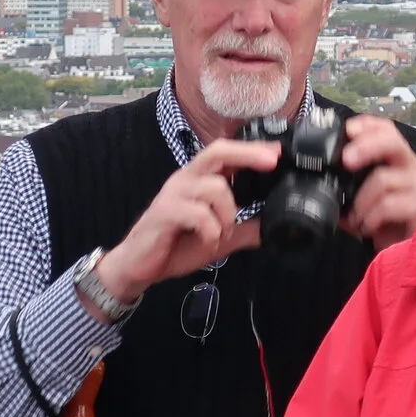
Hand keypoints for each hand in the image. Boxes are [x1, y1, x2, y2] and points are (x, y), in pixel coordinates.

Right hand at [93, 139, 280, 304]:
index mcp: (198, 180)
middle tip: (271, 162)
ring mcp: (174, 194)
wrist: (138, 266)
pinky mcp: (165, 212)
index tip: (277, 152)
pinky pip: (198, 213)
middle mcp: (185, 180)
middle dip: (247, 154)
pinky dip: (211, 230)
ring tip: (223, 233)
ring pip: (214, 187)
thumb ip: (245, 229)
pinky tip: (208, 241)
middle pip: (218, 152)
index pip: (225, 153)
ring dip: (228, 213)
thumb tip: (274, 226)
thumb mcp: (220, 237)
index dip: (251, 150)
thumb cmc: (175, 245)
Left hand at [341, 115, 415, 249]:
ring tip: (356, 218)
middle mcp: (409, 166)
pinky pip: (389, 205)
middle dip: (365, 146)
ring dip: (361, 202)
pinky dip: (371, 218)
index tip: (348, 130)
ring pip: (383, 179)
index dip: (367, 125)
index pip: (385, 129)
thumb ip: (344, 192)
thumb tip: (316, 189)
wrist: (410, 251)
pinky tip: (367, 227)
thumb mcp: (362, 203)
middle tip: (346, 160)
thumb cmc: (387, 222)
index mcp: (395, 160)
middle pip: (391, 140)